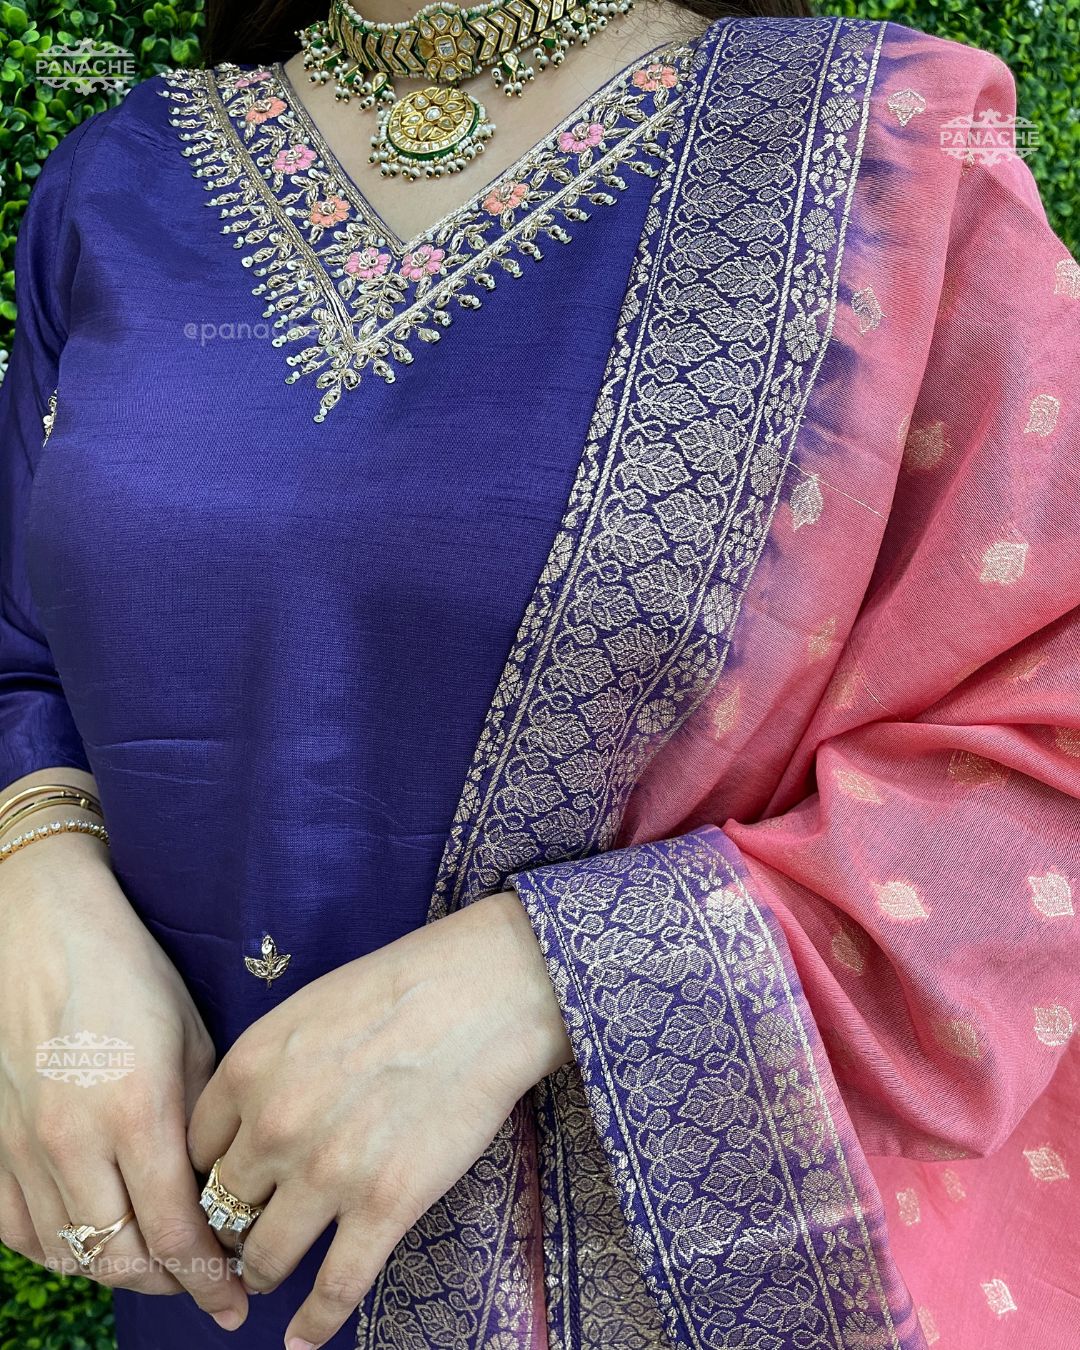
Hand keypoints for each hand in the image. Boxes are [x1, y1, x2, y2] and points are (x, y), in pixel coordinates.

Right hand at [0, 836, 246, 1329]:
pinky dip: (60, 1252)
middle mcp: (74, 1144)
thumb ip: (200, 1122)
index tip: (235, 1304)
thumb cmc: (130, 973)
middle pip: (122, 1260)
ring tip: (158, 1267)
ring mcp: (23, 1149)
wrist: (42, 930)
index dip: (209, 1281)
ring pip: (71, 1255)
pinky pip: (21, 1232)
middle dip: (170, 1285)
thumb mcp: (190, 1037)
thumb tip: (218, 1190)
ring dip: (119, 1273)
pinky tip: (94, 1241)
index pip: (176, 1233)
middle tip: (204, 1283)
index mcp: (137, 1113)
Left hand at [187, 888, 572, 1349]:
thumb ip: (264, 1068)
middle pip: (223, 1210)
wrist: (480, 996)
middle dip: (227, 1230)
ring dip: (261, 1273)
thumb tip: (248, 1120)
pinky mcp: (384, 1207)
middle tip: (239, 1239)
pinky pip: (333, 1289)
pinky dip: (312, 1326)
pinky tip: (302, 1341)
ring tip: (265, 1277)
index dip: (206, 1178)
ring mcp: (327, 1173)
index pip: (194, 1154)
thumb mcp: (305, 1010)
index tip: (222, 1190)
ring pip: (266, 1256)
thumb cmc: (400, 987)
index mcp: (248, 1071)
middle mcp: (273, 1127)